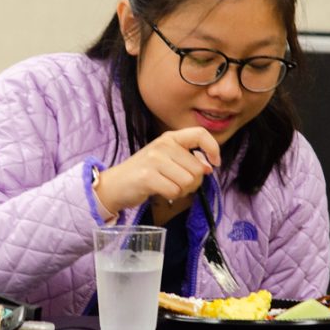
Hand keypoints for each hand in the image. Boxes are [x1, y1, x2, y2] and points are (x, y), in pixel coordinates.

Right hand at [94, 127, 220, 214]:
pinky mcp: (147, 176)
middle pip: (198, 168)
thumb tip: (209, 166)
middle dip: (193, 182)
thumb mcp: (167, 159)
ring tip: (166, 186)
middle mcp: (163, 145)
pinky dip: (170, 196)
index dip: (213, 149)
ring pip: (188, 181)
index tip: (214, 164)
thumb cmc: (145, 172)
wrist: (115, 184)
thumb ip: (188, 159)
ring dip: (182, 190)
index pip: (200, 134)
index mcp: (170, 137)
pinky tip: (160, 191)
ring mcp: (154, 159)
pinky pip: (175, 191)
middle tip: (176, 183)